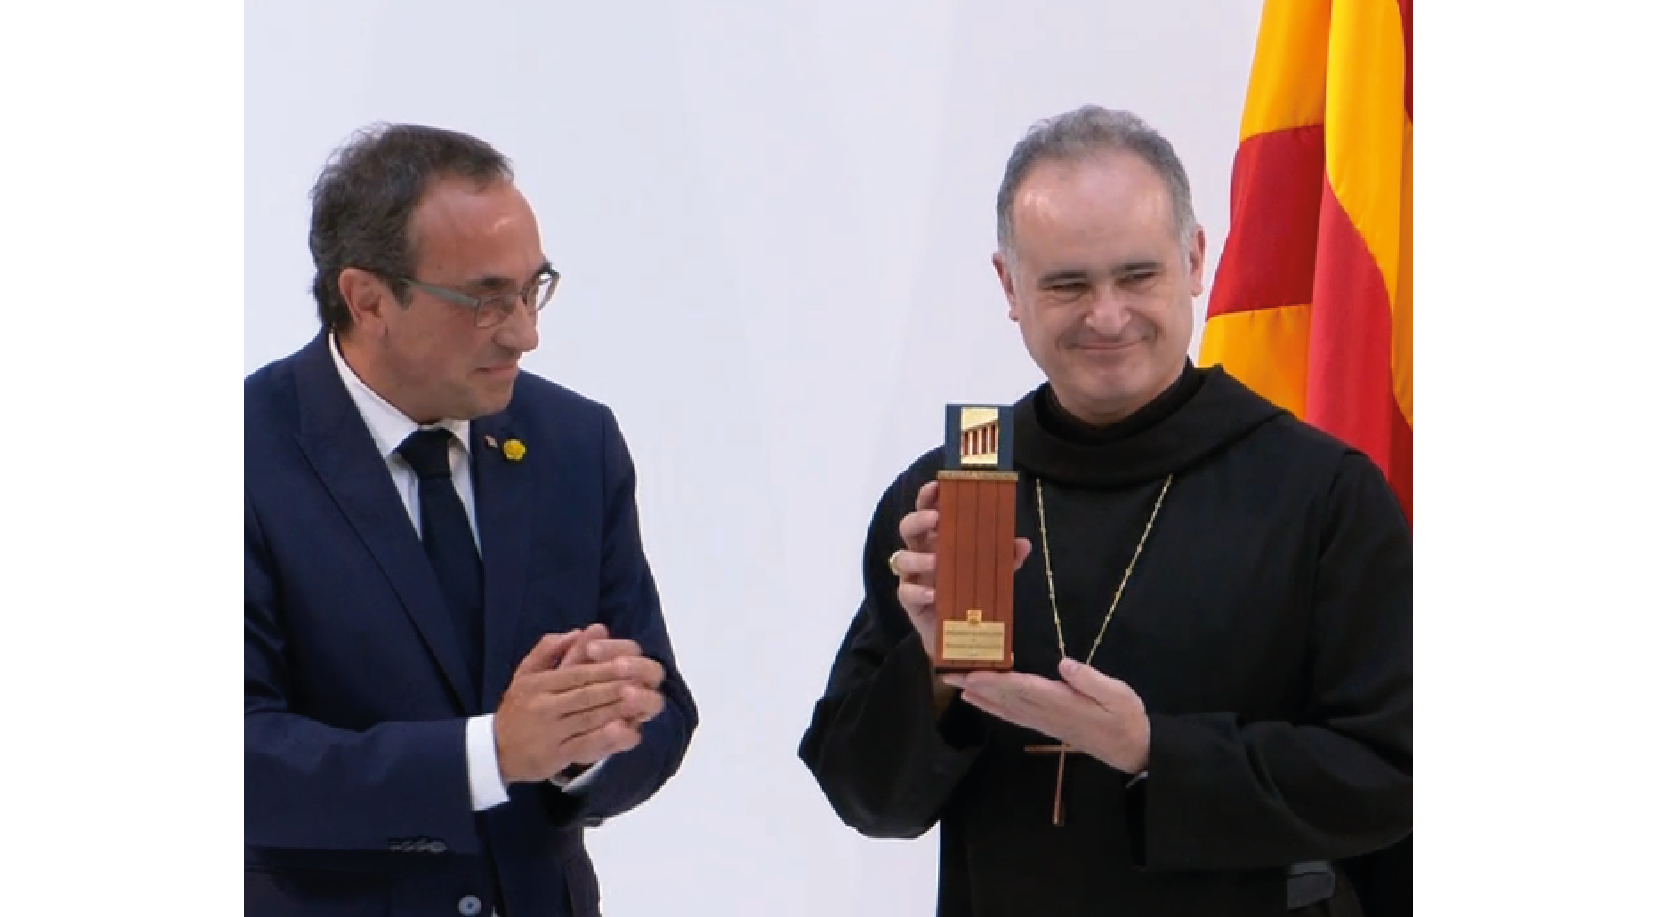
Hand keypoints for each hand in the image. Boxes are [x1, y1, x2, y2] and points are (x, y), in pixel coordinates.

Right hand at [493, 631, 665, 784]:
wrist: (494, 751)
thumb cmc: (517, 709)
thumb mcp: (525, 673)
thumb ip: (549, 650)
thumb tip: (579, 631)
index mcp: (537, 684)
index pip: (576, 673)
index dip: (604, 668)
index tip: (628, 662)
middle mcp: (543, 707)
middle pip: (586, 695)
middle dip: (616, 687)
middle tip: (642, 680)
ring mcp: (550, 733)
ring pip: (589, 718)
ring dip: (617, 710)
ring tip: (642, 701)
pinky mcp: (555, 756)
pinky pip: (585, 745)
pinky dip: (607, 739)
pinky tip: (626, 731)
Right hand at [889, 480, 1032, 659]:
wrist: (962, 636)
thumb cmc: (973, 593)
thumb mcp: (995, 573)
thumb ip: (1007, 558)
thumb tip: (1023, 544)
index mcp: (939, 539)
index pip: (928, 510)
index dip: (928, 496)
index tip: (937, 485)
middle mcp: (922, 553)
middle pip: (907, 528)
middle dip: (918, 520)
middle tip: (936, 520)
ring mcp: (914, 577)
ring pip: (901, 558)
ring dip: (917, 557)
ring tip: (937, 563)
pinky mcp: (911, 602)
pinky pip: (906, 592)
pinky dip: (918, 591)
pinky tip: (933, 594)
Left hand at [941, 658, 1150, 773]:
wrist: (1133, 748)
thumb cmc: (1126, 717)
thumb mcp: (1117, 694)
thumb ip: (1090, 680)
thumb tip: (1064, 664)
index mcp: (1062, 703)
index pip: (1022, 689)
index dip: (996, 681)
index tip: (972, 673)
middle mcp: (1047, 714)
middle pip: (1006, 698)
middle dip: (977, 685)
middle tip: (948, 673)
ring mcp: (1045, 722)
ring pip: (1006, 708)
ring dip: (981, 696)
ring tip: (957, 685)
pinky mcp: (1047, 725)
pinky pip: (1014, 716)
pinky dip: (995, 708)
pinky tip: (983, 702)